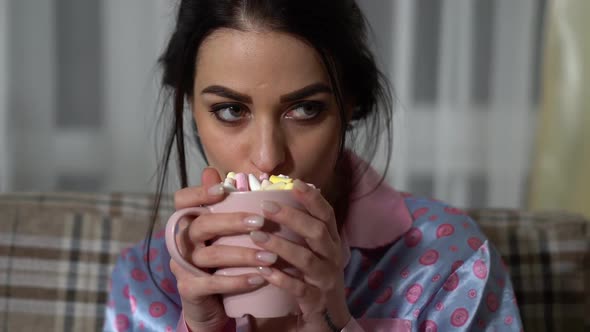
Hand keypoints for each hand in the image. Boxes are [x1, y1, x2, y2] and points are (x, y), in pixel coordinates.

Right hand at [170, 168, 273, 330]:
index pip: (182, 200)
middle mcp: (181, 241)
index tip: (224, 189)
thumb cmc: (221, 264)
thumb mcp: (225, 236)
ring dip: (243, 254)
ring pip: (210, 255)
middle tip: (261, 222)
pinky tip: (259, 278)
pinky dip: (237, 281)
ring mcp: (182, 266)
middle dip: (232, 221)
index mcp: (188, 223)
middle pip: (201, 224)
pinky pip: (212, 283)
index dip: (199, 192)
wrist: (210, 307)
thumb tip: (222, 174)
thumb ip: (226, 207)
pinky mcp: (189, 289)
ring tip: (270, 257)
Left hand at [251, 179, 350, 330]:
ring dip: (281, 246)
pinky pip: (300, 289)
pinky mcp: (316, 303)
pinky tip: (264, 272)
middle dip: (292, 217)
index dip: (313, 198)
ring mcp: (325, 281)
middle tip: (266, 206)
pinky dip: (282, 279)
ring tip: (256, 236)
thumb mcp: (305, 255)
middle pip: (316, 231)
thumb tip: (262, 203)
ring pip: (306, 258)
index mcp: (330, 243)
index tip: (295, 182)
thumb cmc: (310, 282)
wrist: (327, 325)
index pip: (326, 215)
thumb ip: (289, 233)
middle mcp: (332, 258)